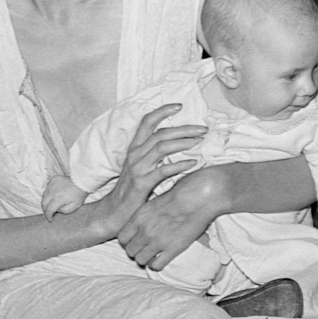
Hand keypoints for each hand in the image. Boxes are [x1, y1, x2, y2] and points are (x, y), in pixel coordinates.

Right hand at [40, 176, 86, 219]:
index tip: (50, 219)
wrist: (81, 181)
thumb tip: (56, 210)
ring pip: (44, 195)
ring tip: (52, 204)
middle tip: (50, 213)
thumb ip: (63, 211)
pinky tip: (54, 195)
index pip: (49, 210)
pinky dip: (49, 193)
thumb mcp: (74, 206)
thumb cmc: (79, 194)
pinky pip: (47, 188)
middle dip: (45, 209)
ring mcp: (52, 184)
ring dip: (46, 201)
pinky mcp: (53, 180)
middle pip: (43, 203)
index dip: (48, 216)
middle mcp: (53, 191)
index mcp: (59, 198)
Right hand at [100, 104, 203, 232]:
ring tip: (200, 141)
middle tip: (202, 128)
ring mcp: (138, 168)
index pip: (147, 122)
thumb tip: (177, 145)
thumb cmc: (131, 191)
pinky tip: (193, 164)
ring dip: (184, 142)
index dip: (162, 111)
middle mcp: (135, 154)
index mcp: (135, 148)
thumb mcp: (140, 168)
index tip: (180, 106)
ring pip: (162, 147)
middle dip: (184, 128)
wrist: (114, 212)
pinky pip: (163, 170)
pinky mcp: (142, 183)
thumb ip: (154, 156)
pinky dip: (180, 165)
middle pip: (161, 133)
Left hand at [116, 166, 227, 269]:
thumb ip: (144, 215)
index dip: (127, 242)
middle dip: (136, 252)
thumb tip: (141, 222)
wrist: (197, 197)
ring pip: (140, 260)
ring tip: (153, 255)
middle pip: (130, 251)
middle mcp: (145, 231)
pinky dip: (157, 265)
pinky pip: (157, 265)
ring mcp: (158, 241)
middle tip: (144, 249)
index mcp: (139, 217)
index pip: (122, 237)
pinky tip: (161, 260)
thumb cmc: (179, 194)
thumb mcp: (154, 201)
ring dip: (145, 259)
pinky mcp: (172, 249)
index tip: (135, 241)